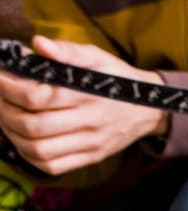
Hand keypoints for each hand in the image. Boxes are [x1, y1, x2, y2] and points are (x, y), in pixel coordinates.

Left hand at [0, 36, 168, 174]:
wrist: (149, 109)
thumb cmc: (117, 79)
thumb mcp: (98, 57)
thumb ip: (67, 50)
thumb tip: (38, 44)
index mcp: (88, 93)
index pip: (36, 96)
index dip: (9, 88)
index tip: (2, 78)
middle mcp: (90, 121)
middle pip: (32, 125)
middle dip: (5, 111)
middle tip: (0, 100)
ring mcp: (91, 143)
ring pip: (38, 149)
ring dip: (13, 135)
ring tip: (8, 119)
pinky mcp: (91, 157)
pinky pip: (51, 166)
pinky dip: (29, 155)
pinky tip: (25, 140)